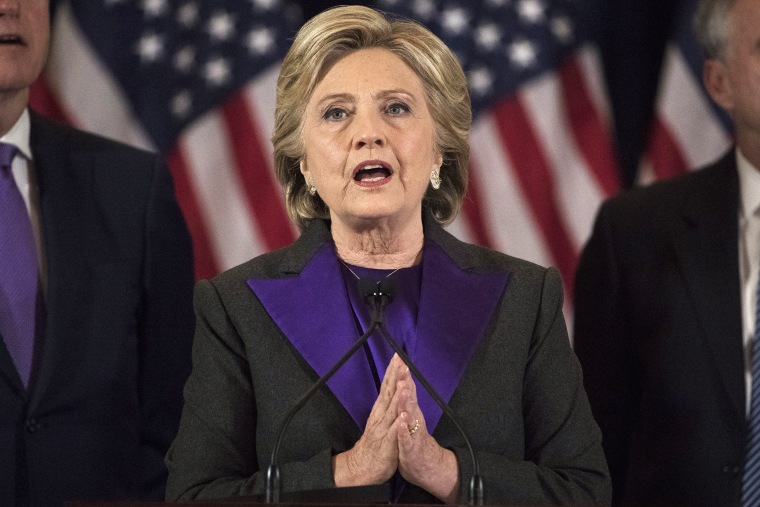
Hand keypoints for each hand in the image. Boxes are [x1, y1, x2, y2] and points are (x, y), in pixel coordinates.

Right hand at [333, 354, 406, 485]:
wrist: (362, 467)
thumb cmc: (374, 444)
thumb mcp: (380, 421)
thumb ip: (386, 406)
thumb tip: (391, 390)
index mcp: (380, 410)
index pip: (387, 387)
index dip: (392, 372)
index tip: (398, 357)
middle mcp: (380, 416)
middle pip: (388, 392)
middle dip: (395, 376)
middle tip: (400, 360)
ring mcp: (383, 429)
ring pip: (391, 409)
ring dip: (397, 395)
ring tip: (403, 381)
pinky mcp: (387, 444)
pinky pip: (394, 432)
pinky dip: (399, 423)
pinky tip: (404, 414)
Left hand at [395, 359, 459, 502]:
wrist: (426, 467)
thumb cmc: (413, 441)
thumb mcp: (407, 419)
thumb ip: (406, 401)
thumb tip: (403, 381)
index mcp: (410, 411)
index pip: (405, 390)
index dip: (402, 374)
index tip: (398, 358)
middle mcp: (413, 419)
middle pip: (408, 398)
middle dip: (405, 382)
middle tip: (403, 367)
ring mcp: (412, 433)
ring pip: (409, 415)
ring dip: (406, 402)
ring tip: (404, 388)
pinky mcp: (409, 449)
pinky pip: (405, 438)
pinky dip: (403, 429)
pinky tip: (401, 420)